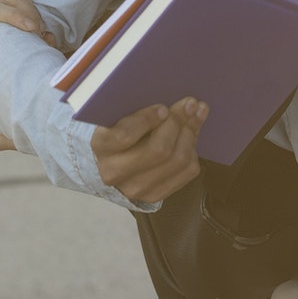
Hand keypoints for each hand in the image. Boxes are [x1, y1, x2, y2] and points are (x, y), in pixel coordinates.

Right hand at [91, 98, 207, 203]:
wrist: (113, 163)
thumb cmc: (120, 128)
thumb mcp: (121, 115)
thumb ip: (142, 108)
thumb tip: (183, 102)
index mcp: (101, 146)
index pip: (124, 135)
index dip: (148, 120)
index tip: (163, 108)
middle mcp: (114, 172)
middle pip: (158, 149)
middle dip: (178, 123)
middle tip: (190, 104)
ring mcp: (135, 188)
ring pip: (176, 160)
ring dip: (190, 133)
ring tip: (196, 114)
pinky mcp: (155, 195)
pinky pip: (186, 171)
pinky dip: (193, 149)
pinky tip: (192, 135)